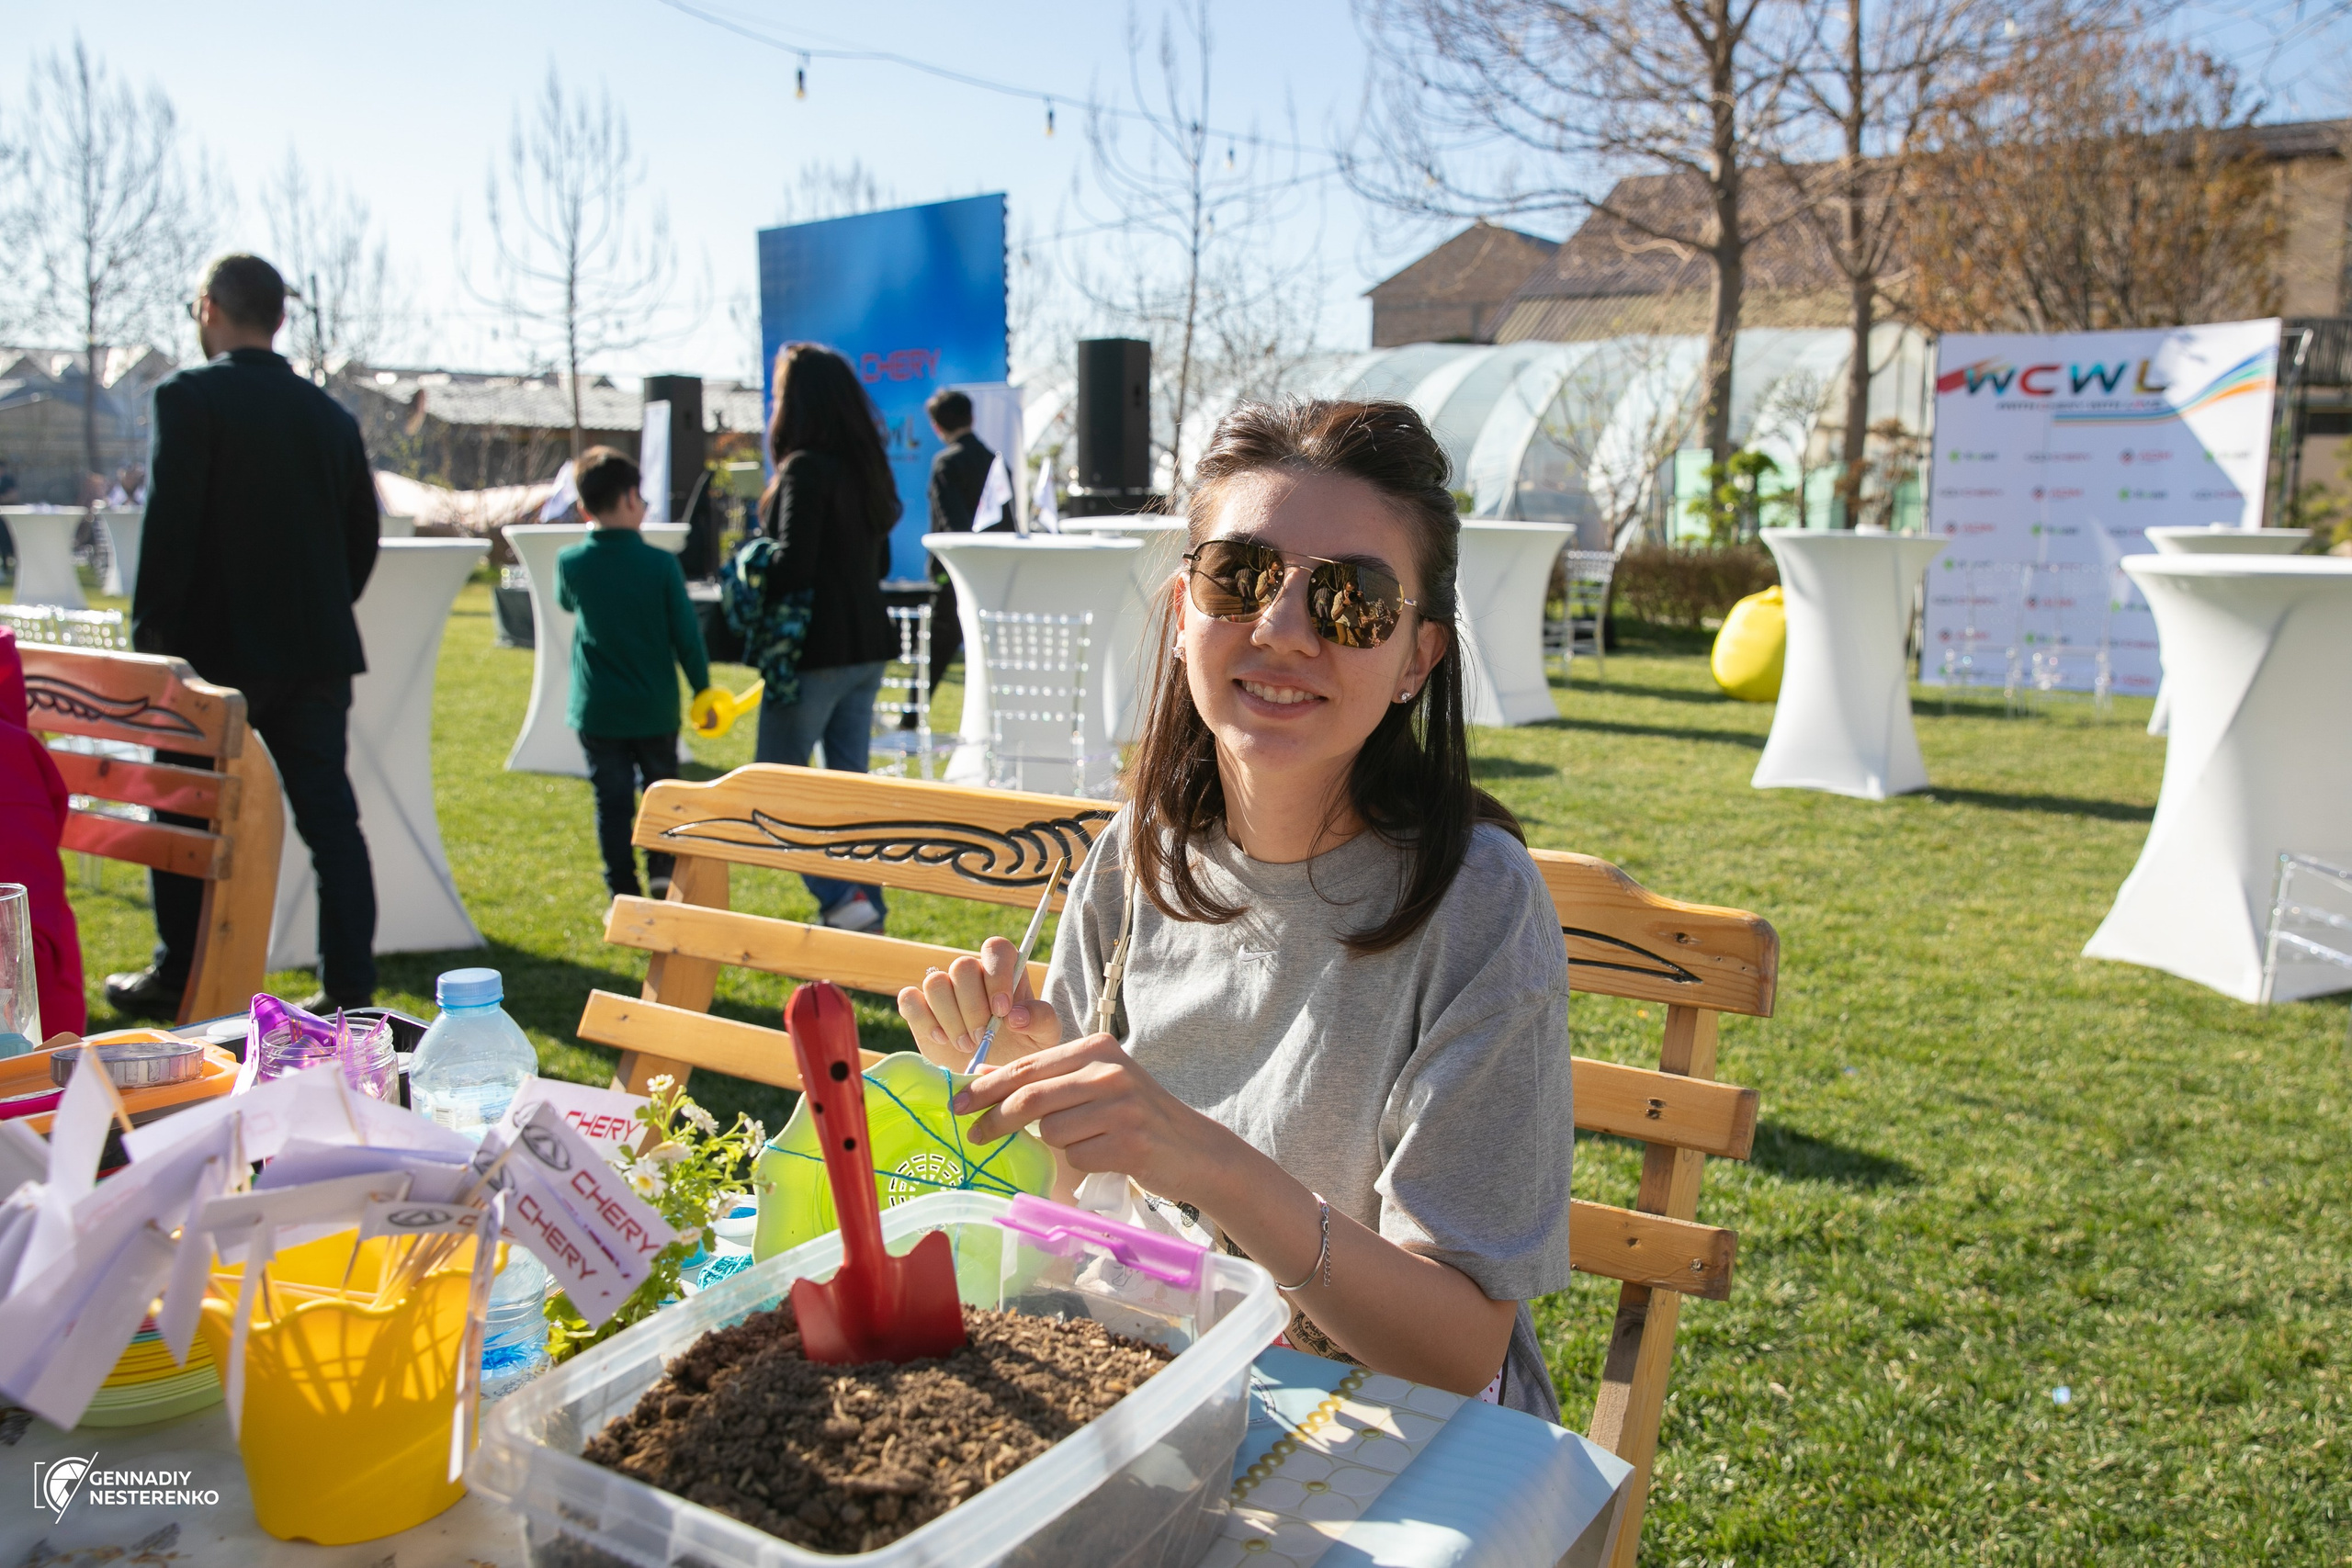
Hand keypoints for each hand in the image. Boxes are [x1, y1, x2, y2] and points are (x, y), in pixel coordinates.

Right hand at [897, 935, 1062, 1068]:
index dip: (997, 976)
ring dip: (949, 1017)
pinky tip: (942, 1039)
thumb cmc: (1024, 1050)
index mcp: (1005, 971)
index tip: (1002, 1010)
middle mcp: (972, 975)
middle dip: (972, 1007)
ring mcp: (945, 992)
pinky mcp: (921, 1010)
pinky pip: (909, 999)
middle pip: (962, 966)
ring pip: (935, 982)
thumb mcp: (1045, 1037)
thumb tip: (1015, 1015)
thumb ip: (1041, 1019)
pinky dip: (923, 1019)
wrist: (996, 1076)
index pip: (996, 949)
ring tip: (966, 1045)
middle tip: (982, 1038)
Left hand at [953, 1034, 1225, 1199]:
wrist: (1194, 1149)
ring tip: (1090, 1141)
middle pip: (1031, 1098)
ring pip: (1052, 1133)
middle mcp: (1108, 1071)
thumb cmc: (1136, 1115)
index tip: (956, 1103)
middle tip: (974, 1136)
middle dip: (995, 1120)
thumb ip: (1045, 1078)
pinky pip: (1077, 1158)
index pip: (1027, 1067)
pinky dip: (1082, 1162)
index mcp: (1096, 1048)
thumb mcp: (1093, 1083)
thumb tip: (983, 1076)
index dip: (986, 1087)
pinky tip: (1107, 1156)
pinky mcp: (1129, 1142)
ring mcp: (1121, 1106)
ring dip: (1058, 1145)